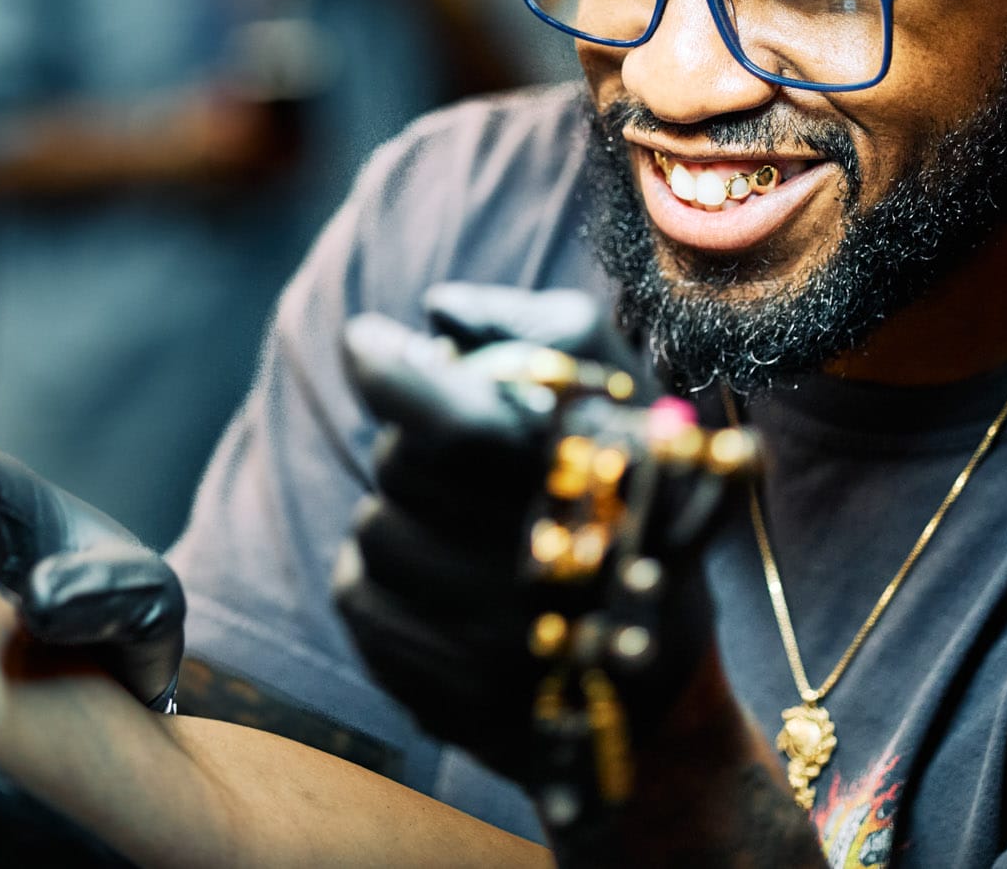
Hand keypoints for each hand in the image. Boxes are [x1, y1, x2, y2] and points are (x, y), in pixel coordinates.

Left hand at [332, 285, 750, 819]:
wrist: (649, 692)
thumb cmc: (631, 511)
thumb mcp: (621, 400)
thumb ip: (537, 330)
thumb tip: (437, 313)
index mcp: (585, 486)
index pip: (450, 421)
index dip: (392, 370)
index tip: (368, 339)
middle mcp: (534, 574)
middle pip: (399, 465)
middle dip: (417, 443)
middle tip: (464, 457)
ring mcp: (483, 644)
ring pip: (372, 529)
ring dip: (405, 516)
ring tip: (468, 532)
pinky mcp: (435, 691)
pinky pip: (356, 596)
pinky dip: (384, 579)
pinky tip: (441, 584)